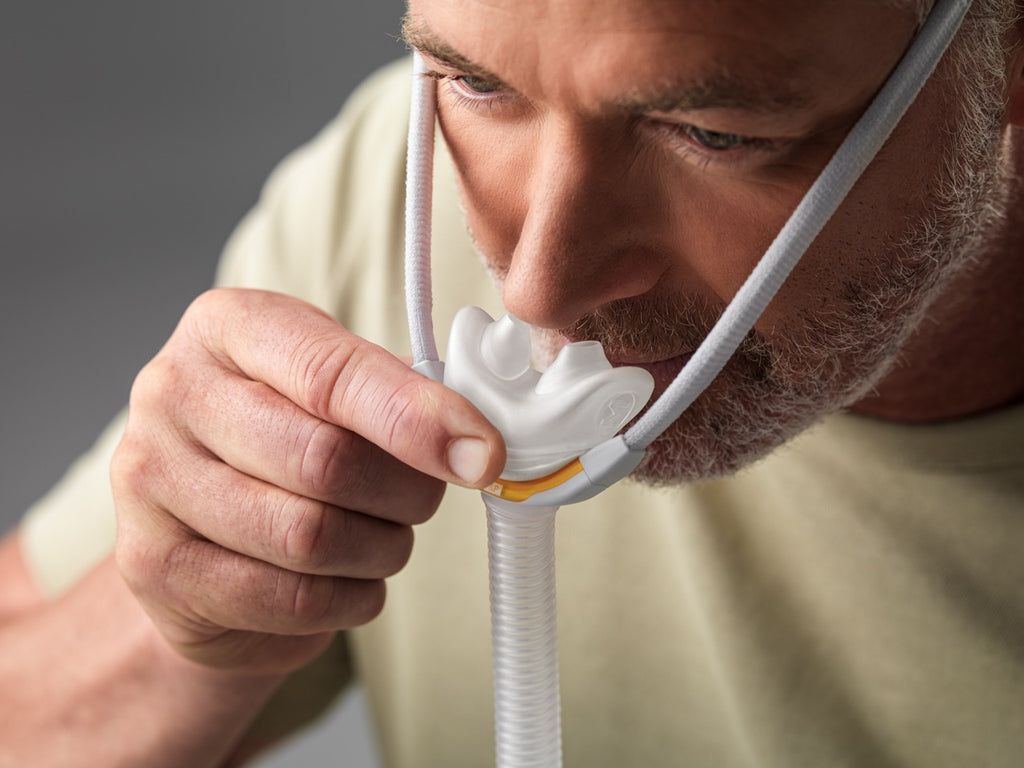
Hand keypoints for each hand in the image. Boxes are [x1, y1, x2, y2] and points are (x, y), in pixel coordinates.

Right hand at [111, 289, 503, 673]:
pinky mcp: (154, 566)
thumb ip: (397, 395)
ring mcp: (149, 481)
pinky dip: (349, 597)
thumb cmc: (282, 433)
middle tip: (424, 498)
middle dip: (405, 492)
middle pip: (325, 459)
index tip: (482, 453)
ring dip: (380, 549)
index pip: (332, 372)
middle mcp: (173, 392)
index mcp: (228, 327)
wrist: (193, 514)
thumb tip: (474, 440)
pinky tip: (352, 578)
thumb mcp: (332, 387)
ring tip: (384, 537)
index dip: (416, 418)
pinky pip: (288, 597)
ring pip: (308, 536)